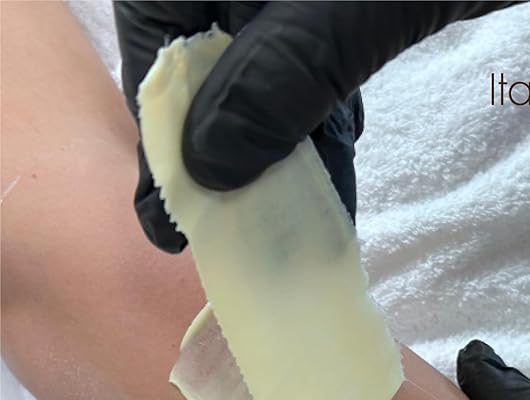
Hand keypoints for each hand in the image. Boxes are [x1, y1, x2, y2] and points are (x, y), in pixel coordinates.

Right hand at [114, 1, 518, 252]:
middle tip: (226, 238)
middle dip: (224, 157)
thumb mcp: (361, 1)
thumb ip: (285, 71)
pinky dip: (322, 128)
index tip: (176, 224)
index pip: (160, 47)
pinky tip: (324, 182)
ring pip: (265, 77)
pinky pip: (316, 70)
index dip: (167, 140)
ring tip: (273, 231)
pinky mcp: (339, 4)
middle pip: (210, 70)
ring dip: (278, 154)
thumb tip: (210, 166)